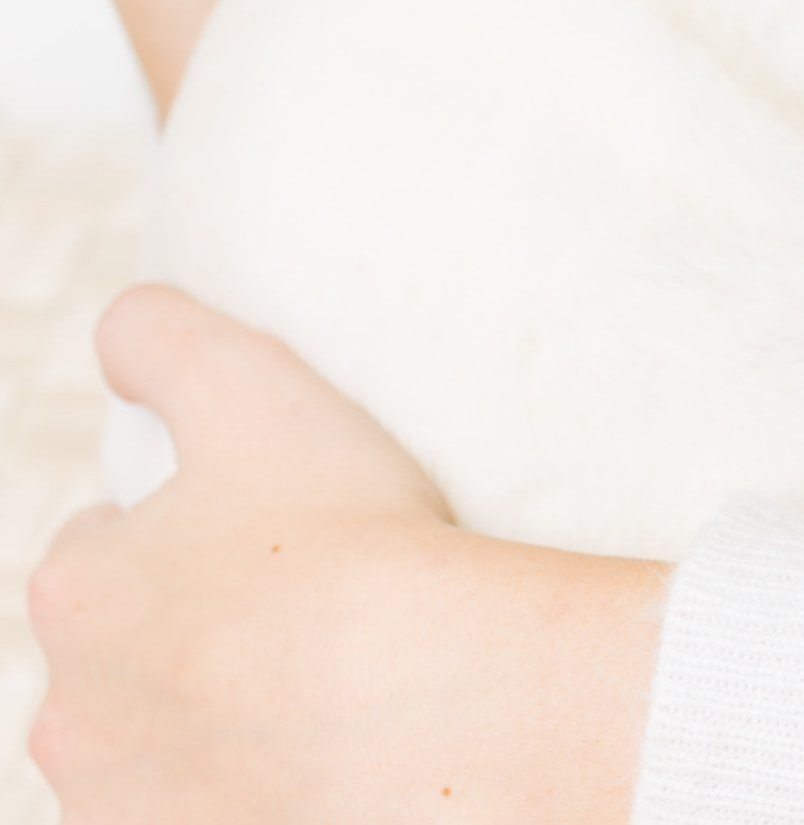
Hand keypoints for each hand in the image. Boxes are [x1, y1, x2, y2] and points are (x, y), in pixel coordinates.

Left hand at [28, 287, 666, 823]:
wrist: (426, 709)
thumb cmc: (340, 538)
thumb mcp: (250, 384)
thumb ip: (161, 336)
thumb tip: (120, 334)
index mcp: (76, 592)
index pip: (99, 551)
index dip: (184, 532)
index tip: (263, 534)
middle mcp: (71, 716)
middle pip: (120, 663)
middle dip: (186, 639)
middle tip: (298, 611)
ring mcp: (129, 810)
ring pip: (158, 752)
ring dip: (216, 723)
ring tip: (322, 691)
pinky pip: (215, 812)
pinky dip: (254, 792)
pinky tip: (322, 760)